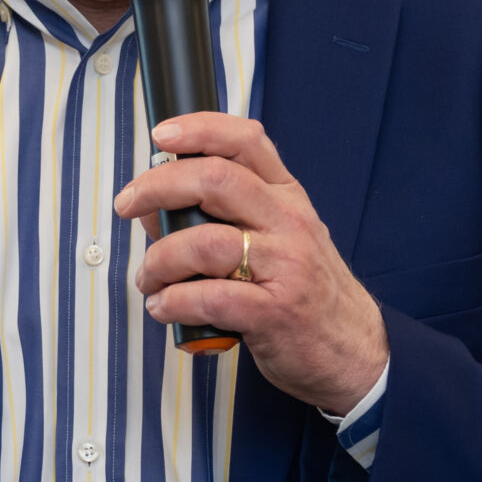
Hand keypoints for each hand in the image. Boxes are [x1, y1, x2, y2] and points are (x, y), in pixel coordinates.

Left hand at [113, 113, 386, 415]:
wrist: (353, 352)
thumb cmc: (303, 292)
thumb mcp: (275, 240)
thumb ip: (220, 216)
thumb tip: (152, 206)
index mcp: (287, 196)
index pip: (245, 141)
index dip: (198, 129)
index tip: (160, 135)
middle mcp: (288, 222)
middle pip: (215, 180)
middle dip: (158, 187)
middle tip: (128, 205)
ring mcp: (285, 266)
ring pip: (205, 242)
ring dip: (160, 259)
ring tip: (148, 278)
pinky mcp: (274, 312)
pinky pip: (209, 298)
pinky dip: (173, 302)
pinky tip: (165, 308)